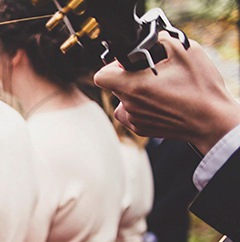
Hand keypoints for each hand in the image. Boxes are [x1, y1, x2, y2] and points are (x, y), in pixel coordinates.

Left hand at [94, 33, 239, 154]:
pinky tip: (159, 103)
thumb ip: (161, 41)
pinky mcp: (140, 129)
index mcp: (134, 87)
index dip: (113, 66)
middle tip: (152, 74)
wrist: (212, 120)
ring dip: (135, 92)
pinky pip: (131, 114)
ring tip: (158, 89)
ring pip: (123, 100)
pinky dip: (140, 107)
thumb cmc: (201, 89)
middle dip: (129, 76)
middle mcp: (129, 106)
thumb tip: (152, 40)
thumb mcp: (186, 52)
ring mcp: (134, 120)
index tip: (129, 64)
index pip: (101, 76)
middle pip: (115, 86)